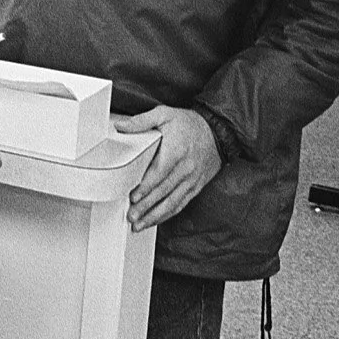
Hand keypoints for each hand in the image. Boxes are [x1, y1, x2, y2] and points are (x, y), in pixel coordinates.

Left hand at [113, 105, 224, 232]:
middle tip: (131, 217)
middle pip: (164, 191)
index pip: (159, 173)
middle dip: (146, 206)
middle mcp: (186, 168)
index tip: (134, 197)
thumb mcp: (164, 114)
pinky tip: (156, 219)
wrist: (218, 132)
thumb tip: (120, 127)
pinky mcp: (196, 186)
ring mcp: (192, 179)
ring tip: (140, 224)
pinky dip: (168, 214)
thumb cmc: (189, 123)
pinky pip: (182, 203)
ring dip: (155, 215)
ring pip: (172, 202)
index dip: (146, 188)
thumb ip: (141, 121)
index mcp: (176, 151)